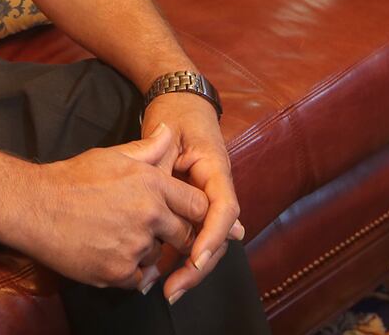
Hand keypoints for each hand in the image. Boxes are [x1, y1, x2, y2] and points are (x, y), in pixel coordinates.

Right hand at [5, 124, 209, 291]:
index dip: (194, 212)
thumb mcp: (112, 155)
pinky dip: (129, 271)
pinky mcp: (118, 271)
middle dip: (174, 234)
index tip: (183, 215)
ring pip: (159, 256)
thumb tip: (170, 131)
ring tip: (120, 237)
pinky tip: (111, 254)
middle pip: (185, 235)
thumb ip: (148, 148)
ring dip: (147, 251)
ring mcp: (134, 245)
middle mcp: (149, 215)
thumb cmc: (72, 178)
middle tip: (152, 230)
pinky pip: (139, 278)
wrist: (35, 207)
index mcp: (151, 183)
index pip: (198, 205)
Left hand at [141, 92, 243, 304]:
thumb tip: (165, 206)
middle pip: (218, 235)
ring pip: (207, 239)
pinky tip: (165, 275)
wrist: (178, 99)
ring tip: (169, 290)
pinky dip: (181, 253)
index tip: (195, 259)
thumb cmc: (174, 114)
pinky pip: (194, 233)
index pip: (223, 209)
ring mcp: (208, 198)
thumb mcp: (165, 138)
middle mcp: (218, 188)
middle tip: (174, 289)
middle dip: (199, 265)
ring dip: (191, 266)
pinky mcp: (194, 204)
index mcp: (217, 170)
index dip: (211, 236)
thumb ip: (164, 171)